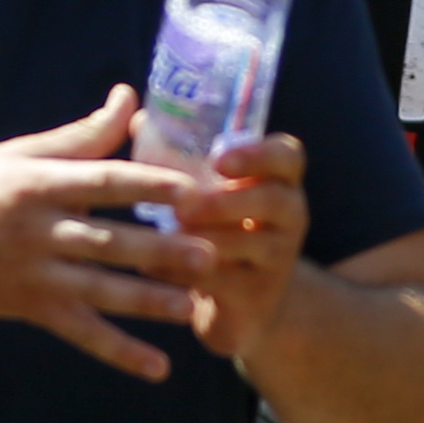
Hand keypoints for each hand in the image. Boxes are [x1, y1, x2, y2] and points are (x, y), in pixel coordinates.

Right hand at [0, 88, 216, 380]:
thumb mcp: (21, 154)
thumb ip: (83, 135)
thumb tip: (130, 96)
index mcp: (39, 185)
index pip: (101, 183)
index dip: (147, 186)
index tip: (191, 190)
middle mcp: (38, 231)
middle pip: (106, 241)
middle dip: (157, 251)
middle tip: (209, 255)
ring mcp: (35, 273)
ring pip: (99, 290)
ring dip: (147, 302)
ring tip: (193, 308)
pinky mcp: (31, 307)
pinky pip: (81, 333)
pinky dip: (120, 351)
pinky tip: (158, 368)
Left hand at [173, 131, 314, 362]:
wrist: (242, 306)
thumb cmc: (216, 231)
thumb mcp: (210, 193)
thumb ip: (179, 156)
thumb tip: (133, 116)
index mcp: (279, 181)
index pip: (288, 155)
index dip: (258, 154)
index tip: (220, 159)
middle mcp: (290, 216)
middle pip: (275, 200)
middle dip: (226, 202)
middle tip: (187, 206)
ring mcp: (279, 259)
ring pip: (247, 244)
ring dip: (203, 239)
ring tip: (168, 235)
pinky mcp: (256, 298)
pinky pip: (220, 283)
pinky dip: (181, 275)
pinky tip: (151, 269)